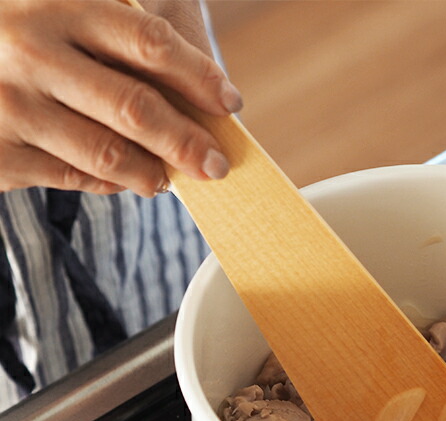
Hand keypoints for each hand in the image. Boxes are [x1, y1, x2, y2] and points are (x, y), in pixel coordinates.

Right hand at [0, 0, 241, 196]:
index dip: (198, 76)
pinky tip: (123, 177)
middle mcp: (29, 51)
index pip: (148, 42)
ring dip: (152, 173)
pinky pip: (76, 178)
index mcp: (58, 2)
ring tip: (169, 176)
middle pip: (135, 108)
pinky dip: (112, 183)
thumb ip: (139, 27)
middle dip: (187, 142)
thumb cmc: (36, 34)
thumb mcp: (77, 5)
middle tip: (217, 165)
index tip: (229, 102)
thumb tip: (209, 84)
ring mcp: (9, 105)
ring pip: (109, 155)